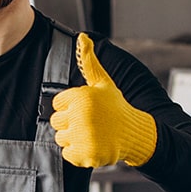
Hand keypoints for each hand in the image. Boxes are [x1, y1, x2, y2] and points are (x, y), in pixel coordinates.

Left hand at [50, 33, 156, 167]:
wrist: (135, 133)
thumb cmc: (116, 107)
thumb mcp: (103, 83)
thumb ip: (89, 62)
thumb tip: (82, 37)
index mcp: (81, 97)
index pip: (56, 104)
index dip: (69, 107)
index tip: (85, 109)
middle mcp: (81, 116)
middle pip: (56, 122)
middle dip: (70, 123)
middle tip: (89, 123)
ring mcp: (83, 136)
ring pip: (60, 138)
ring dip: (73, 138)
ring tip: (91, 133)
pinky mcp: (85, 154)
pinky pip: (67, 154)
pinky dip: (77, 153)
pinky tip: (92, 145)